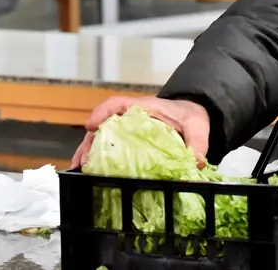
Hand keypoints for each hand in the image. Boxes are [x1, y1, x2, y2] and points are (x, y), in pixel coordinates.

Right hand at [71, 96, 210, 168]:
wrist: (193, 114)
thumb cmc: (190, 116)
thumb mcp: (197, 127)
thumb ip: (198, 144)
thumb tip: (196, 163)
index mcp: (145, 108)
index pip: (118, 103)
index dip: (103, 112)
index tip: (92, 125)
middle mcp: (130, 117)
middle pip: (102, 124)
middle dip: (89, 141)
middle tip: (82, 160)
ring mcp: (126, 129)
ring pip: (101, 137)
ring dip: (88, 151)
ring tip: (79, 169)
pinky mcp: (127, 141)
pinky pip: (108, 147)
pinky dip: (98, 158)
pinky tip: (91, 173)